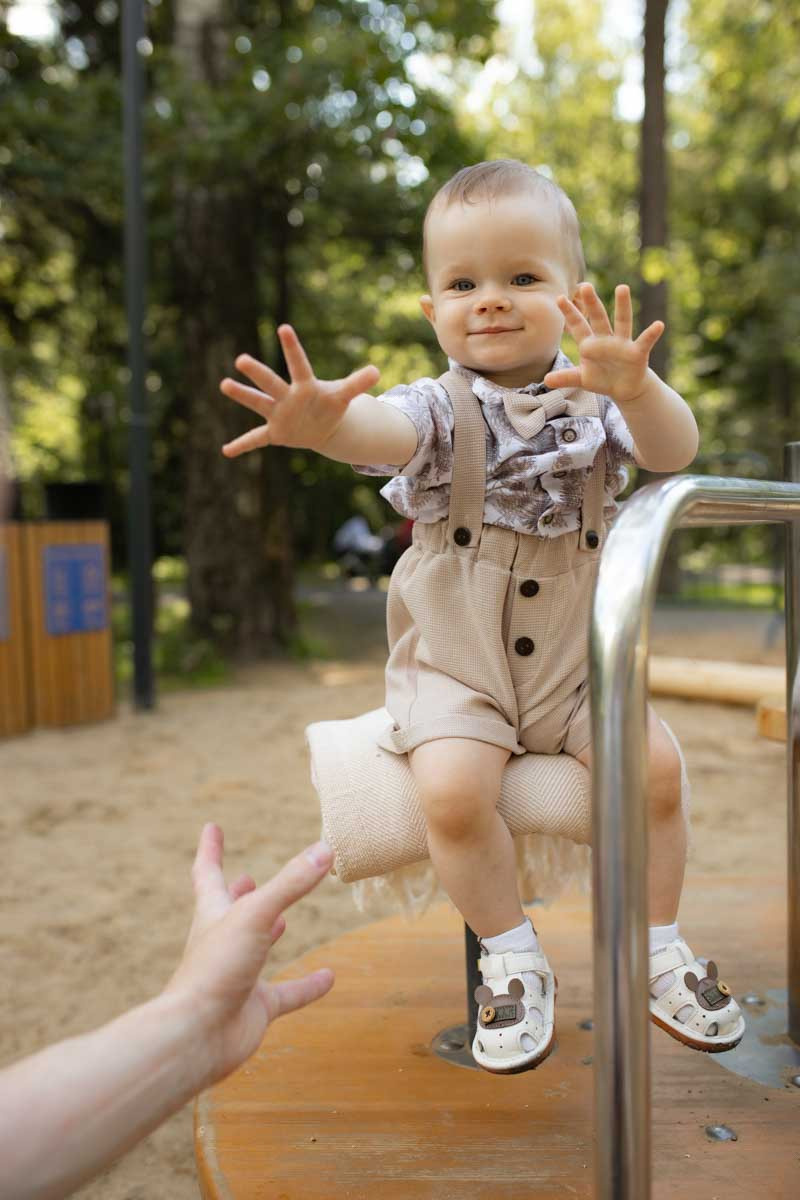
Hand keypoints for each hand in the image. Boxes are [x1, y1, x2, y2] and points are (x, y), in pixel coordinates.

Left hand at [163, 824, 333, 1086]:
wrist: (196, 1038)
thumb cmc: (214, 970)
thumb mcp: (255, 915)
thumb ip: (291, 883)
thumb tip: (326, 849)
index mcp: (213, 914)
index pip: (208, 873)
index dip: (211, 849)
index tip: (211, 827)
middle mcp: (223, 942)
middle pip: (229, 910)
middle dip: (236, 891)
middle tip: (244, 874)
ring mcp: (238, 975)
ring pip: (256, 949)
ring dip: (268, 932)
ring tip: (284, 918)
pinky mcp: (255, 1007)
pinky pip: (287, 993)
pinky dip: (307, 985)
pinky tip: (329, 978)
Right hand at [220, 325, 379, 456]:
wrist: (322, 426)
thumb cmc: (330, 404)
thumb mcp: (344, 395)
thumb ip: (357, 383)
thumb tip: (377, 371)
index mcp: (304, 385)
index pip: (299, 364)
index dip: (293, 348)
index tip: (284, 328)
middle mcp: (287, 396)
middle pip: (271, 382)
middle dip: (257, 373)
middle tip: (241, 359)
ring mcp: (278, 413)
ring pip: (258, 403)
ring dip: (242, 395)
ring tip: (224, 384)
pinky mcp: (275, 432)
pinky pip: (256, 439)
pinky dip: (242, 445)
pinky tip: (226, 451)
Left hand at [544, 283, 663, 405]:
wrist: (624, 388)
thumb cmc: (602, 379)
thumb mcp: (582, 379)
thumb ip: (566, 377)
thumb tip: (546, 380)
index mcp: (590, 344)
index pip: (578, 325)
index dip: (569, 313)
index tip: (559, 298)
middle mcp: (606, 339)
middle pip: (598, 318)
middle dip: (591, 303)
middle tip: (584, 285)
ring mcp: (622, 344)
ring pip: (622, 321)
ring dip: (622, 306)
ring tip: (622, 287)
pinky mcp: (637, 353)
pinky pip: (645, 341)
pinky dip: (652, 333)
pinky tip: (658, 325)